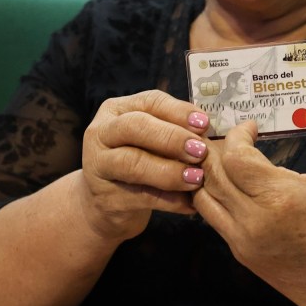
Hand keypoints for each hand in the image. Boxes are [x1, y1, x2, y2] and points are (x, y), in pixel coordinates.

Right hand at [78, 90, 210, 243]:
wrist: (106, 204)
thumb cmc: (139, 162)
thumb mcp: (151, 141)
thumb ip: (173, 131)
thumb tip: (208, 130)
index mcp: (117, 110)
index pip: (149, 101)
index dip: (178, 111)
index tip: (204, 124)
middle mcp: (101, 133)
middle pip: (135, 127)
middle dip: (171, 138)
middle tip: (200, 151)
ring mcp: (97, 166)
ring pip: (133, 163)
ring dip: (169, 171)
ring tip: (196, 179)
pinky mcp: (104, 197)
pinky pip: (139, 197)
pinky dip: (169, 201)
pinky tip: (189, 203)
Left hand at [192, 91, 305, 305]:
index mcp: (279, 198)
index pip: (234, 156)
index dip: (238, 134)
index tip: (252, 126)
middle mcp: (253, 221)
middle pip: (210, 174)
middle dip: (215, 149)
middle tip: (229, 133)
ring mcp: (243, 241)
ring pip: (204, 199)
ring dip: (208, 174)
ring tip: (224, 156)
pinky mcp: (242, 254)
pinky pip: (213, 218)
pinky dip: (214, 196)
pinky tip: (229, 183)